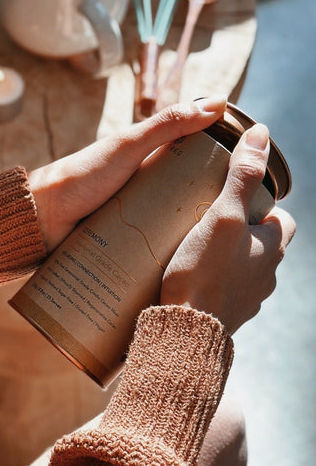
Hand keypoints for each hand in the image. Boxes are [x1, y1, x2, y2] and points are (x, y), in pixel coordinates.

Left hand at [27, 96, 230, 251]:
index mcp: (144, 167)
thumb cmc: (79, 178)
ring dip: (183, 244)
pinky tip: (180, 274)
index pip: (190, 168)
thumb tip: (218, 102)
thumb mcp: (127, 147)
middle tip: (231, 234)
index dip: (216, 176)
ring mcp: (128, 222)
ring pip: (165, 233)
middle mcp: (139, 194)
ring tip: (211, 260)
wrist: (38, 221)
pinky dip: (159, 262)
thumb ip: (166, 125)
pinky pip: (143, 256)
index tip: (245, 190)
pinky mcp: (116, 248)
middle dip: (202, 218)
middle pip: (181, 205)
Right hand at [160, 123, 295, 333]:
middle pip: (260, 246)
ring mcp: (248, 301)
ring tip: (193, 254)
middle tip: (207, 225)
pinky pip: (222, 295)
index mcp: (272, 248)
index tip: (235, 203)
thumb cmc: (204, 272)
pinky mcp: (226, 318)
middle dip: (239, 236)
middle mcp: (267, 276)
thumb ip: (241, 177)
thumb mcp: (222, 216)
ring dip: (224, 263)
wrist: (186, 331)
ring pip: (241, 272)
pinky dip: (211, 286)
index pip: (281, 221)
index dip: (263, 209)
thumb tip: (260, 134)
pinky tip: (187, 282)